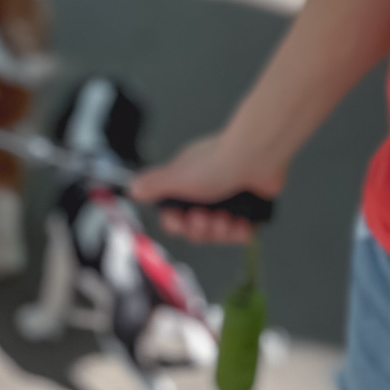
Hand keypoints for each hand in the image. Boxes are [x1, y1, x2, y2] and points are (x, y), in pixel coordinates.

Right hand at [131, 133, 284, 244]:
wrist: (257, 156)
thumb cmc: (217, 162)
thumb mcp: (177, 175)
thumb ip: (154, 184)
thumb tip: (133, 188)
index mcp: (189, 183)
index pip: (175, 215)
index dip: (177, 225)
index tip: (181, 220)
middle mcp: (208, 191)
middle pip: (197, 229)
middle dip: (200, 230)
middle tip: (206, 217)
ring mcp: (230, 200)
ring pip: (219, 233)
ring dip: (221, 231)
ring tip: (226, 218)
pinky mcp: (251, 207)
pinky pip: (241, 232)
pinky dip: (241, 231)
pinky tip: (241, 223)